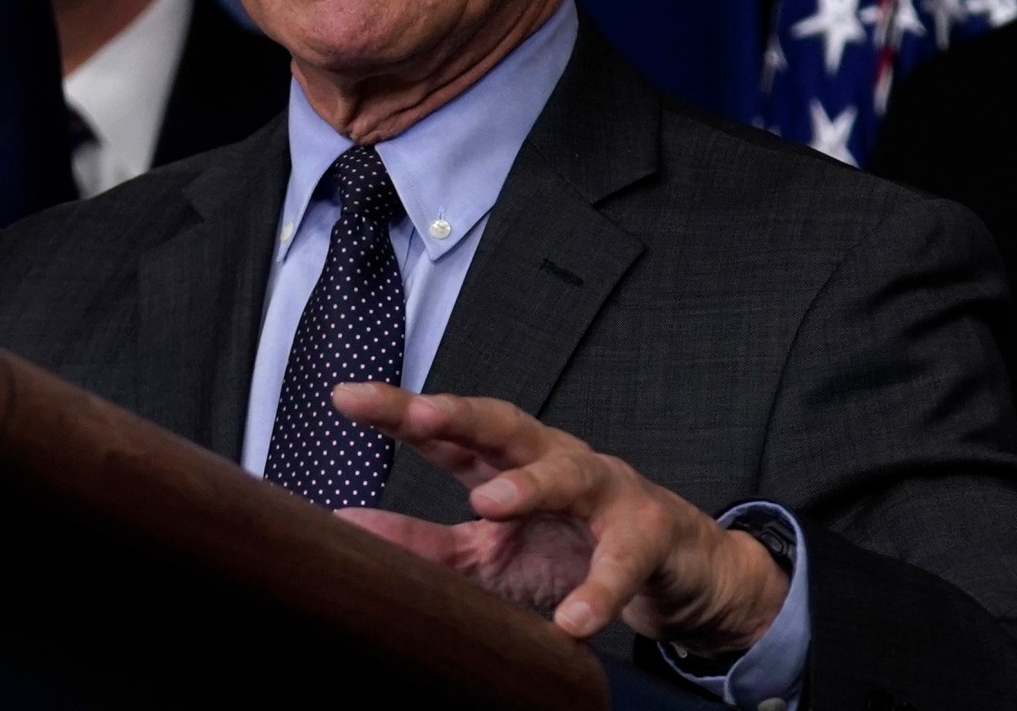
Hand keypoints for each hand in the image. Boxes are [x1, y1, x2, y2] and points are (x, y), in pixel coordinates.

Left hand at [328, 383, 786, 652]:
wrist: (673, 572)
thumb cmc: (570, 550)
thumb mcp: (487, 552)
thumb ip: (421, 541)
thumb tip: (343, 528)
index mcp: (506, 462)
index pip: (447, 431)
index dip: (399, 411)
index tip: (345, 398)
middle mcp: (553, 459)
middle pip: (503, 425)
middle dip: (460, 415)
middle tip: (418, 417)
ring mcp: (606, 490)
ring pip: (568, 472)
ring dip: (529, 484)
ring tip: (488, 502)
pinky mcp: (649, 534)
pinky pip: (622, 560)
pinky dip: (599, 589)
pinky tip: (573, 619)